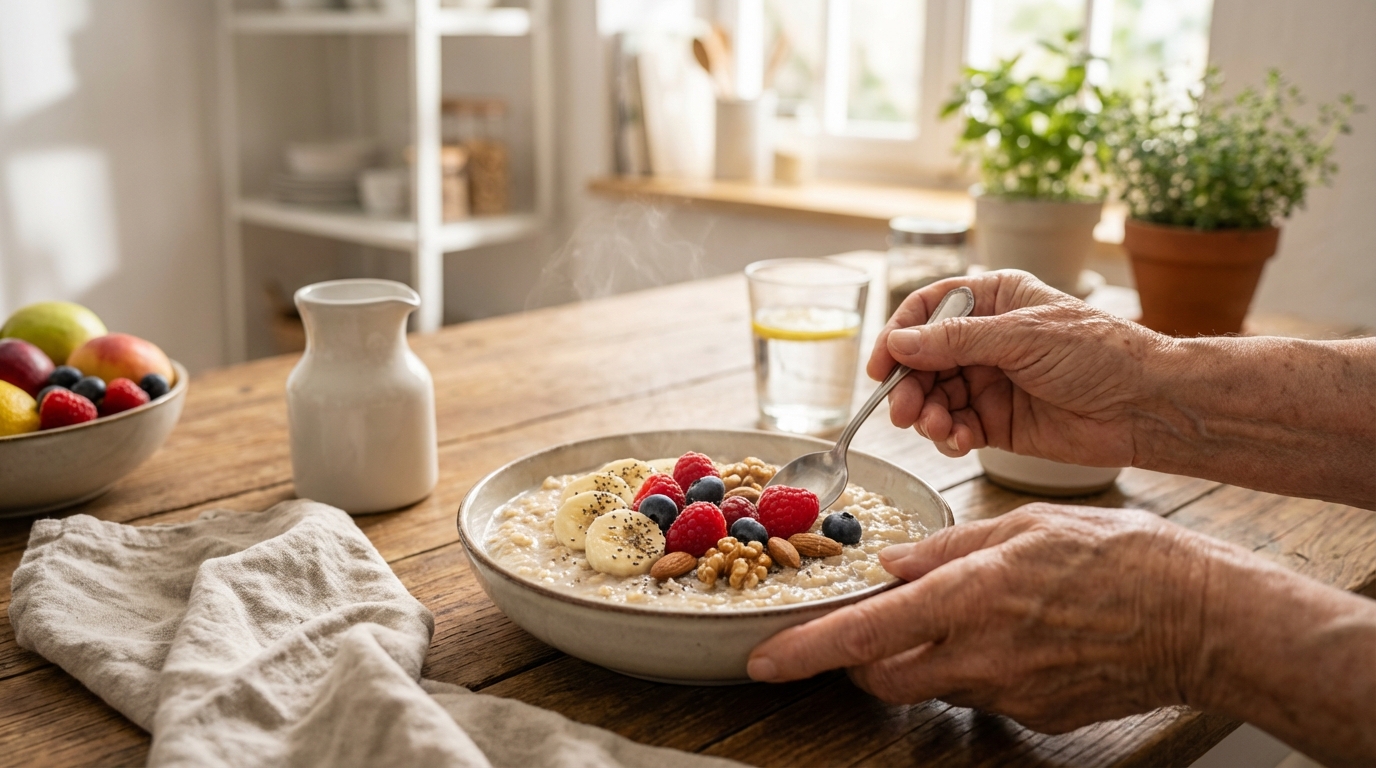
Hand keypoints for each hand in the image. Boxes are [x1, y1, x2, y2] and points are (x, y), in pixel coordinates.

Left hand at [746, 504, 1226, 732]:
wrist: (1202, 618)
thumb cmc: (1122, 557)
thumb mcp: (1025, 526)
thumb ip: (949, 550)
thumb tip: (894, 564)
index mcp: (969, 599)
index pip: (863, 636)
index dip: (803, 652)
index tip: (762, 662)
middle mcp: (980, 655)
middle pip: (880, 676)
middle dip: (857, 658)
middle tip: (870, 622)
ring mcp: (1009, 693)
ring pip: (927, 688)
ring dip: (915, 661)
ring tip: (953, 619)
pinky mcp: (1037, 713)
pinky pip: (980, 695)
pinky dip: (971, 669)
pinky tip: (1011, 636)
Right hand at [867, 270, 1169, 465]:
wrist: (1145, 407)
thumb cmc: (1100, 354)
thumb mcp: (1023, 336)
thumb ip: (956, 340)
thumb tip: (900, 343)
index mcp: (995, 301)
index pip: (927, 310)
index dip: (899, 336)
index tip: (882, 366)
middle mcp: (986, 340)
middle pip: (923, 360)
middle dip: (910, 386)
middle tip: (903, 411)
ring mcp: (990, 382)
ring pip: (934, 397)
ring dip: (926, 415)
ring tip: (935, 429)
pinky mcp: (997, 422)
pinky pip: (955, 428)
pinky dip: (948, 436)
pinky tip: (957, 441)